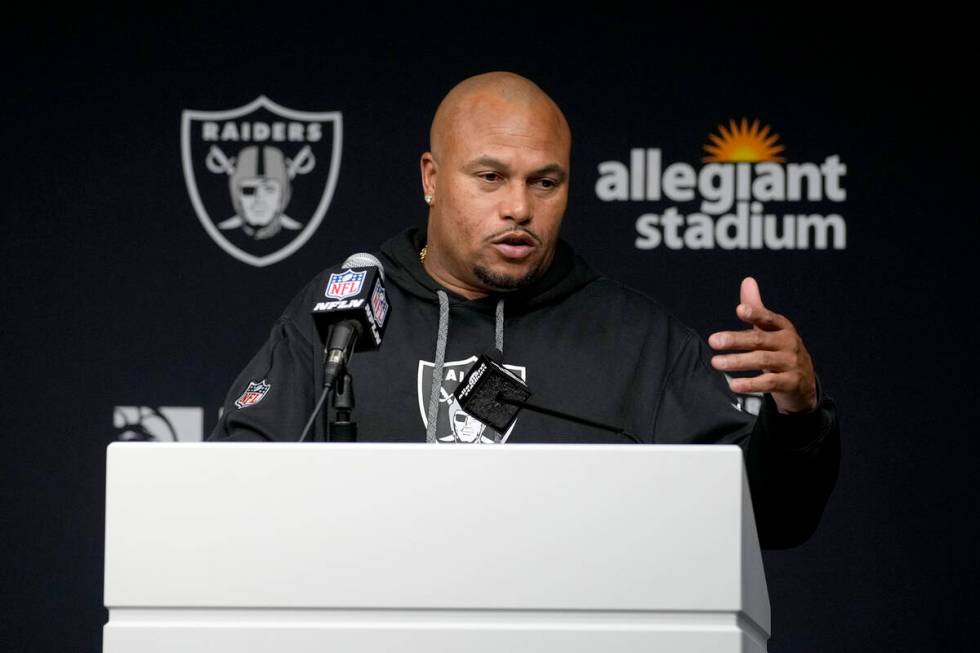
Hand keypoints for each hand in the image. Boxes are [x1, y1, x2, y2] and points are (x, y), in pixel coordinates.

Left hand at [708, 277, 817, 413]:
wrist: (804, 381)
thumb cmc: (780, 349)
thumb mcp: (770, 329)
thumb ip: (756, 307)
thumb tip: (747, 280)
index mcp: (782, 327)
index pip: (768, 318)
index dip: (755, 313)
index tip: (739, 310)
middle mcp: (788, 343)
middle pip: (760, 340)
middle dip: (736, 340)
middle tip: (714, 340)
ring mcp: (791, 363)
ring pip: (762, 361)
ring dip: (738, 362)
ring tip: (716, 363)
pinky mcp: (790, 382)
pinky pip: (769, 382)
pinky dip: (751, 384)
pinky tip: (734, 384)